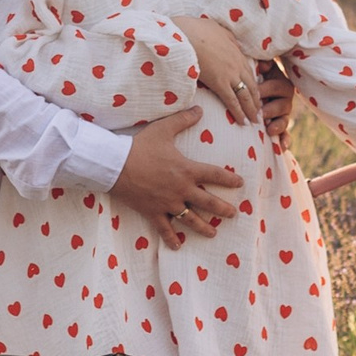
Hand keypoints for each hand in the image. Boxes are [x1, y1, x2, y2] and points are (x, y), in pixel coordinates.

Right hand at [112, 109, 244, 245]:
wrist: (115, 165)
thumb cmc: (139, 146)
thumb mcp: (163, 129)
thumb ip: (183, 120)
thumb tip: (199, 109)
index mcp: (186, 170)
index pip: (214, 175)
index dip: (229, 179)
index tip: (240, 183)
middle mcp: (181, 189)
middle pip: (207, 202)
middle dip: (223, 209)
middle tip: (233, 214)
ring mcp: (167, 203)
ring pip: (190, 219)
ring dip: (203, 227)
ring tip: (213, 233)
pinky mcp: (153, 212)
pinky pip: (164, 229)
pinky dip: (170, 238)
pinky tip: (177, 246)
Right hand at [177, 12, 265, 130]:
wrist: (186, 34)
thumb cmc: (195, 29)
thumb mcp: (217, 29)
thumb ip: (226, 37)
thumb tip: (231, 42)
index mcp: (236, 51)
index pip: (249, 72)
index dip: (253, 84)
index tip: (255, 94)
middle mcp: (237, 64)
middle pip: (251, 85)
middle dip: (256, 99)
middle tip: (259, 111)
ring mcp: (229, 74)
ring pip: (245, 95)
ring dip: (251, 109)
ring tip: (255, 120)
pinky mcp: (219, 83)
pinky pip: (232, 101)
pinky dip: (239, 112)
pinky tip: (243, 121)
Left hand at [254, 55, 297, 150]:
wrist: (245, 87)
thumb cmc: (250, 75)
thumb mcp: (256, 67)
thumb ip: (261, 65)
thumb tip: (263, 65)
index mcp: (279, 83)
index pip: (278, 86)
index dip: (267, 89)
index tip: (256, 93)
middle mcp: (284, 99)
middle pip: (284, 104)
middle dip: (272, 108)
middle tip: (261, 113)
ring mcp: (283, 114)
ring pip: (285, 120)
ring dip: (278, 125)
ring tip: (269, 130)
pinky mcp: (280, 127)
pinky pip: (285, 135)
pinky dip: (285, 141)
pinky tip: (282, 148)